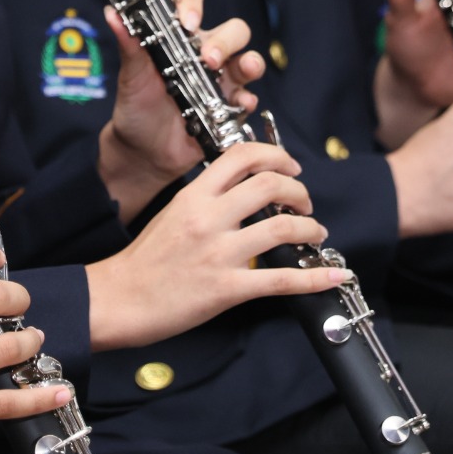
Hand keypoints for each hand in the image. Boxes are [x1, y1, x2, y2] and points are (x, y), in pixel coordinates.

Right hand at [84, 141, 345, 348]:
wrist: (119, 299)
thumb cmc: (144, 261)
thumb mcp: (172, 213)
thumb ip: (207, 199)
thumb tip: (244, 192)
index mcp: (194, 196)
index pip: (242, 156)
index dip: (275, 155)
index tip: (289, 165)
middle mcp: (208, 218)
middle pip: (270, 185)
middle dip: (299, 190)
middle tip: (305, 201)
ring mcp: (219, 254)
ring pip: (282, 228)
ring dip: (310, 228)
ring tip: (315, 233)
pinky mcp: (226, 289)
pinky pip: (280, 281)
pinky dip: (314, 278)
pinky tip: (333, 276)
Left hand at [97, 0, 261, 220]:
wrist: (142, 151)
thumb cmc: (135, 105)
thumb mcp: (130, 76)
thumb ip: (128, 45)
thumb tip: (111, 13)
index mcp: (179, 37)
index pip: (193, 2)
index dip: (194, 3)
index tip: (186, 20)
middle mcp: (205, 53)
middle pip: (233, 30)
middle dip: (226, 41)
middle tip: (208, 59)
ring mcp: (221, 80)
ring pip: (248, 60)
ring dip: (250, 62)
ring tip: (243, 71)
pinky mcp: (229, 107)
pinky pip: (248, 98)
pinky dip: (248, 99)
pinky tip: (240, 105)